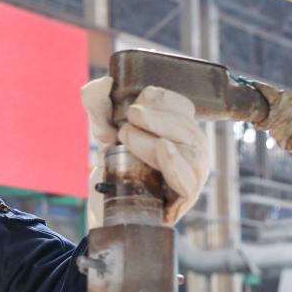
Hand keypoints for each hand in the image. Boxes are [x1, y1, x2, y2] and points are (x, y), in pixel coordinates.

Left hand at [81, 76, 209, 224]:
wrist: (104, 208)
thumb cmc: (113, 166)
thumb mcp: (103, 130)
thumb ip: (98, 103)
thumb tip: (104, 82)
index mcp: (180, 129)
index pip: (184, 107)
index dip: (165, 99)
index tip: (141, 97)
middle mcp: (193, 150)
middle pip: (187, 128)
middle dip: (156, 119)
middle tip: (125, 122)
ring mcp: (192, 175)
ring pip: (189, 152)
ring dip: (156, 139)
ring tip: (128, 136)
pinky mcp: (184, 199)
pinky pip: (187, 182)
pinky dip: (175, 164)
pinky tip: (164, 149)